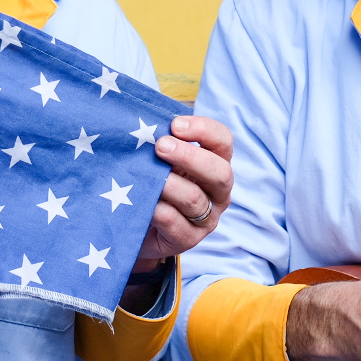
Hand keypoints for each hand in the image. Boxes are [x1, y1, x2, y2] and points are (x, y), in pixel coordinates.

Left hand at [134, 115, 232, 272]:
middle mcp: (217, 192)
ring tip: (145, 174)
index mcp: (215, 164)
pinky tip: (143, 201)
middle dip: (190, 156)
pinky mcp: (187, 239)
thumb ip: (163, 142)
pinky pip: (175, 223)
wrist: (137, 227)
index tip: (175, 125)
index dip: (203, 130)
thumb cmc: (153, 185)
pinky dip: (158, 210)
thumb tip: (146, 121)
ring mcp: (205, 219)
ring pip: (195, 199)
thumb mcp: (162, 161)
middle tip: (160, 146)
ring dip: (169, 183)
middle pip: (220, 172)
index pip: (223, 142)